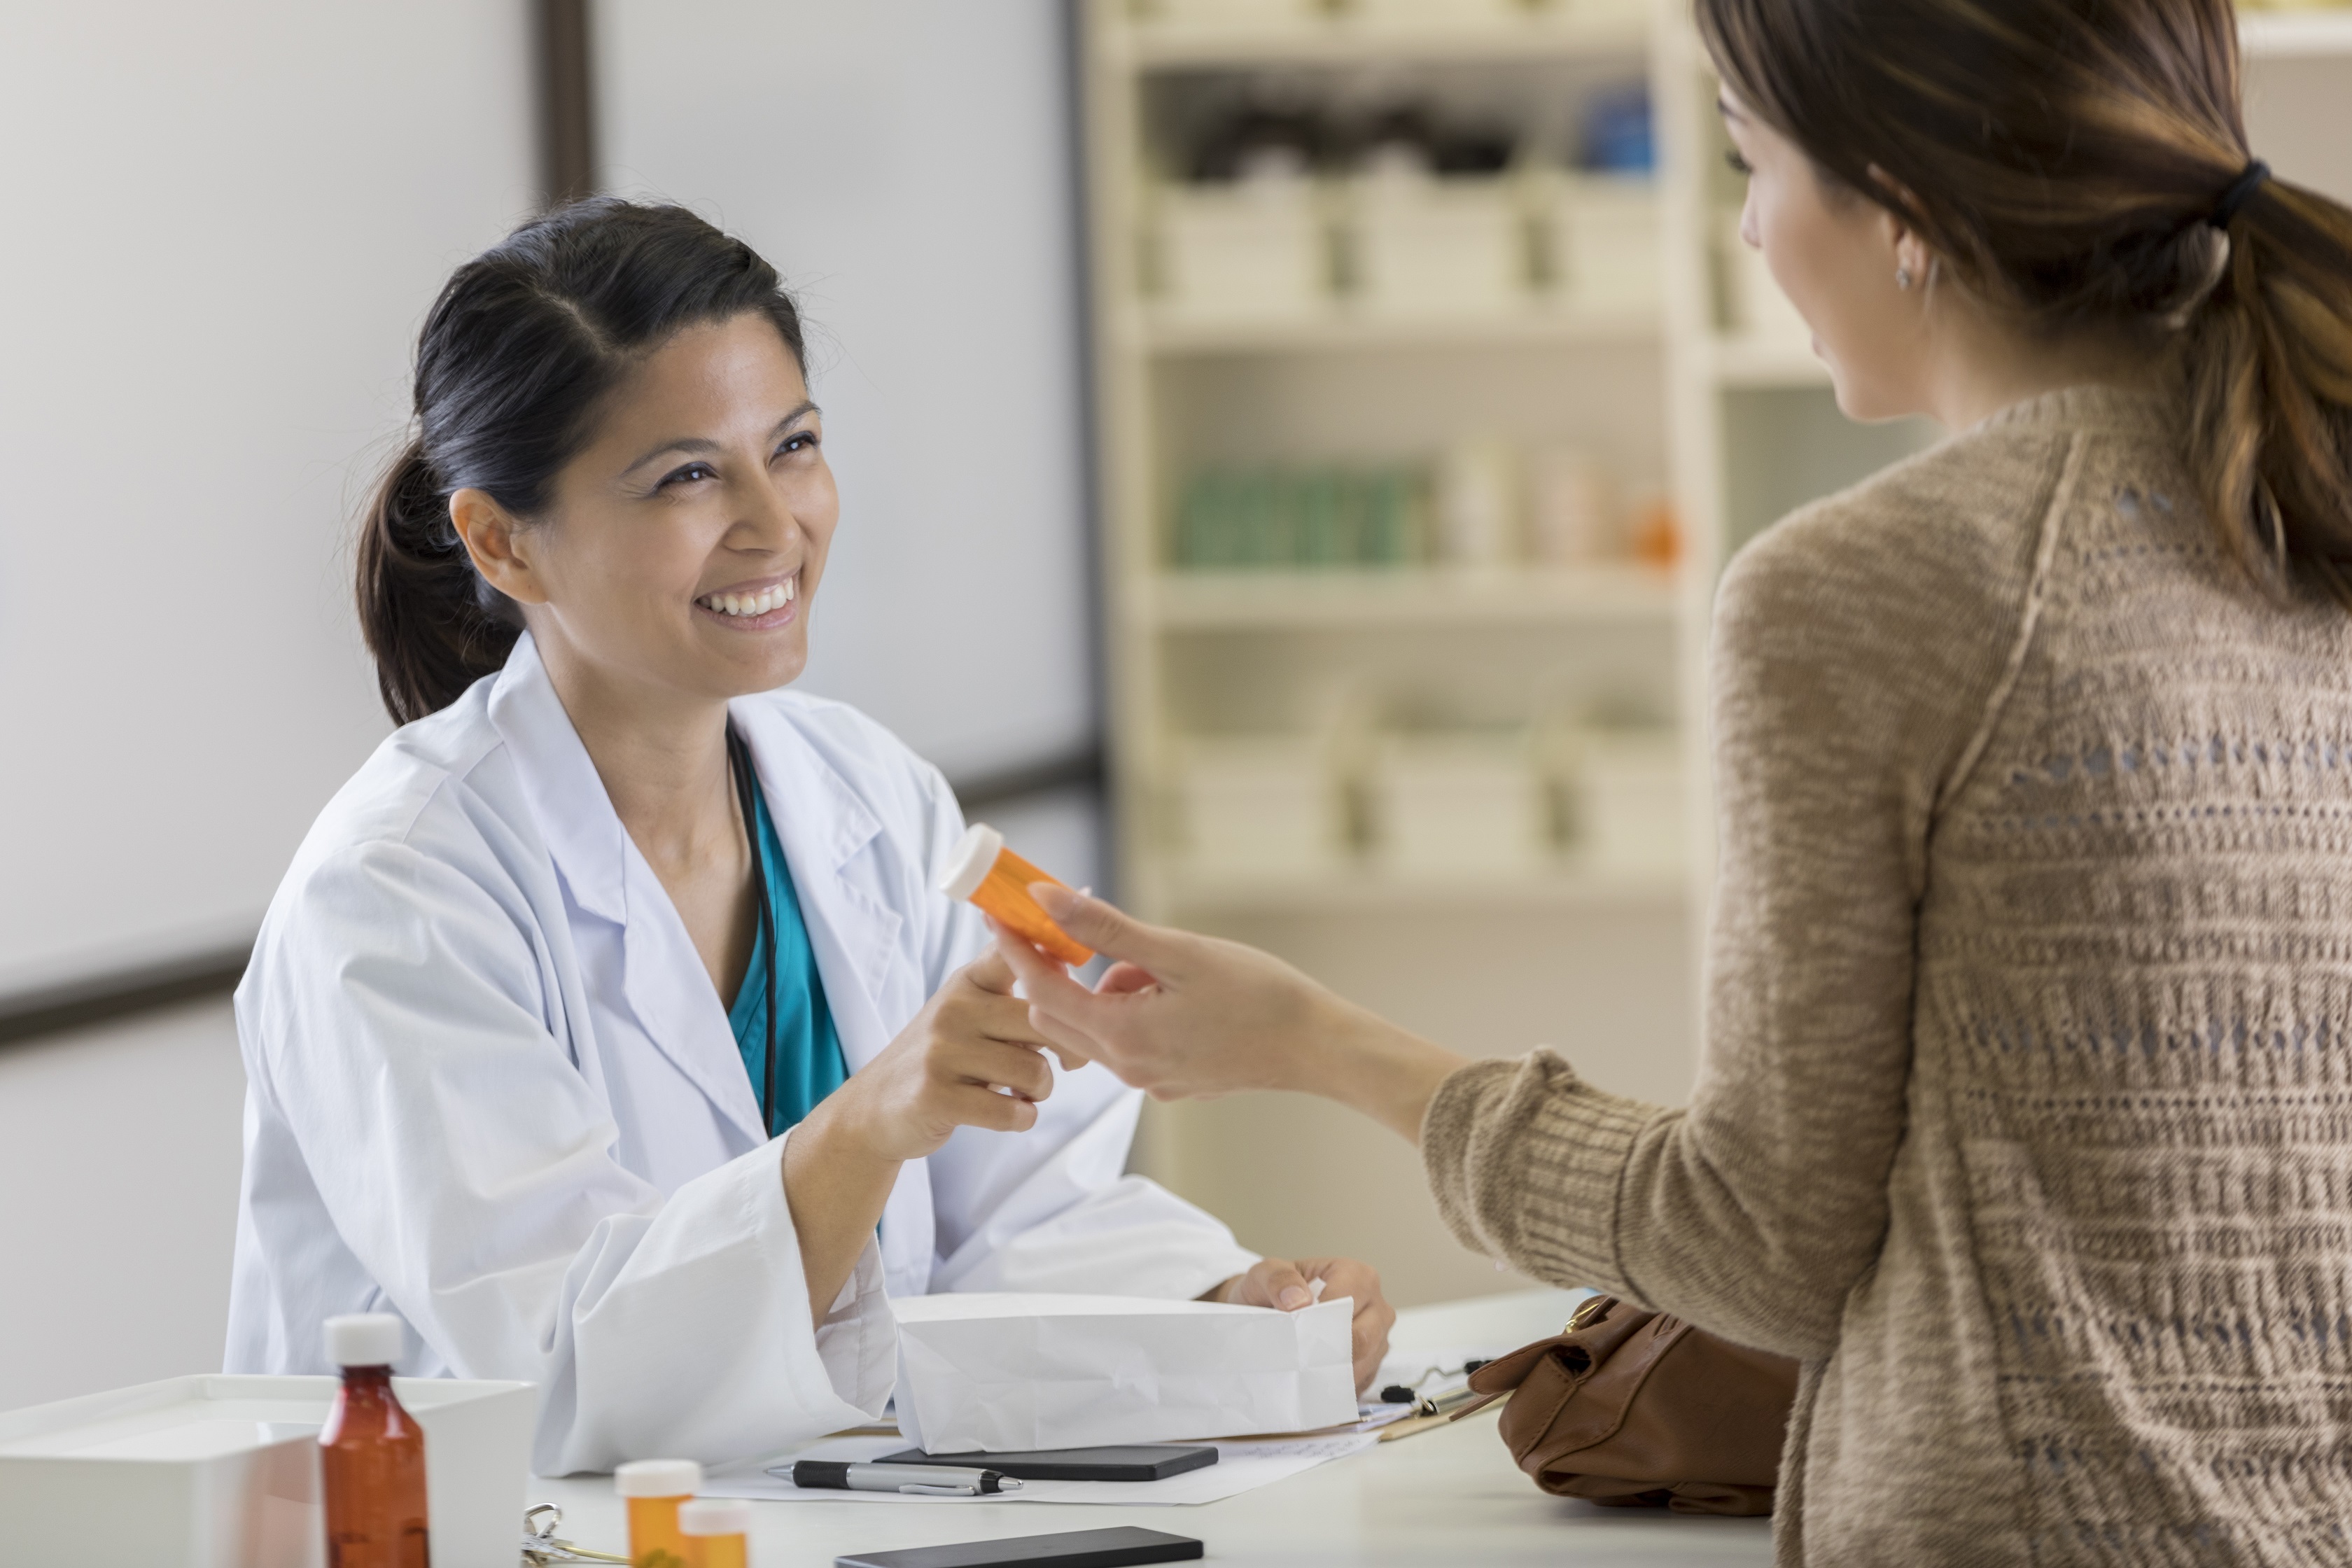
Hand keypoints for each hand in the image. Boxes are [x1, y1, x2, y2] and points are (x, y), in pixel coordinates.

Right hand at [810, 949, 1060, 1161]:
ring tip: (1025, 1091)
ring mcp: (942, 1051)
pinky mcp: (936, 1095)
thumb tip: (1070, 968)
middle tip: (1066, 1064)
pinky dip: (1022, 1117)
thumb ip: (1012, 988)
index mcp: (968, 981)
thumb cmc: (945, 1056)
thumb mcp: (969, 1009)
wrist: (877, 1106)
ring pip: (1033, 1070)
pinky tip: (1011, 1111)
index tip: (1075, 976)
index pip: (1015, 950)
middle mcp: (954, 1008)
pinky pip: (1011, 1111)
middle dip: (1067, 1050)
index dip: (1053, 958)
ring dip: (1041, 1090)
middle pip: (1042, 1021)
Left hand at [988, 887, 1348, 1099]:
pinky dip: (1131, 1009)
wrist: (1318, 1046)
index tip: (999, 913)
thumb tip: (1045, 900)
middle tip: (1066, 924)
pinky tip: (1172, 988)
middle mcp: (1128, 1069)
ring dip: (1104, 989)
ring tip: (1154, 960)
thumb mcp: (1177, 951)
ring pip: (1097, 1027)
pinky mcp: (1172, 1082)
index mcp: (1123, 1037)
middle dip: (1056, 970)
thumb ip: (1105, 929)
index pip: (1043, 993)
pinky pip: (1129, 1041)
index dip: (1015, 951)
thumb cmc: (1258, 993)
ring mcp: (1150, 1081)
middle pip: (1060, 1016)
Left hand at [1205, 1256, 1395, 1394]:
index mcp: (1356, 1274)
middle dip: (1329, 1352)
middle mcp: (1375, 1305)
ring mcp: (1377, 1336)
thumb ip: (1279, 1279)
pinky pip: (1361, 1381)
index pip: (1348, 1303)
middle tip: (1300, 1360)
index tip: (1298, 1335)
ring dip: (1333, 1372)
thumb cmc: (1275, 1290)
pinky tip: (1315, 1380)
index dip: (1322, 1322)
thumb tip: (1297, 1300)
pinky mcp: (1372, 1362)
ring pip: (1365, 1363)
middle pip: (1363, 1337)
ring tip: (1304, 1372)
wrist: (1268, 1310)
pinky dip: (1337, 1384)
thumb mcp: (1266, 1274)